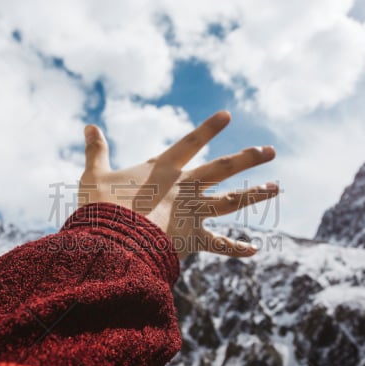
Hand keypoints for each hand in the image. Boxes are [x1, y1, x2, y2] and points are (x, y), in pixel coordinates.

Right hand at [79, 111, 277, 258]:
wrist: (111, 240)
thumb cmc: (100, 207)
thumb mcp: (94, 175)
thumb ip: (96, 151)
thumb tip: (89, 125)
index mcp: (163, 169)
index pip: (191, 142)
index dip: (209, 128)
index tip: (228, 115)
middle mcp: (185, 187)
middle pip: (223, 168)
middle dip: (248, 158)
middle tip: (270, 151)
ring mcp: (192, 212)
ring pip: (231, 201)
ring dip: (254, 195)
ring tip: (276, 188)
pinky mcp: (193, 238)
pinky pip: (219, 245)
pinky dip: (236, 249)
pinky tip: (255, 250)